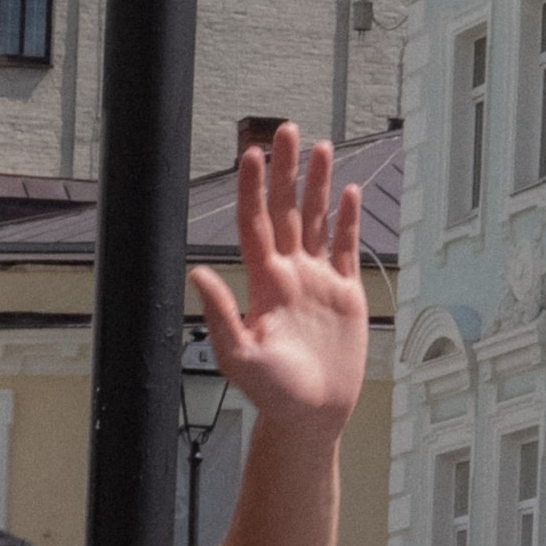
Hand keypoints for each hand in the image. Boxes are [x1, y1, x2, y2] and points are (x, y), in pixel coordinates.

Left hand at [189, 122, 367, 434]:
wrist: (311, 416)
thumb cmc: (273, 395)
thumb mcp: (239, 357)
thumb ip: (219, 315)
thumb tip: (197, 274)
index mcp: (263, 283)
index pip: (255, 223)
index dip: (253, 188)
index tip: (251, 153)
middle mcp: (288, 274)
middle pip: (285, 210)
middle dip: (286, 170)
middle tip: (286, 129)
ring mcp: (316, 281)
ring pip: (315, 220)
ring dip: (317, 184)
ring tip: (321, 147)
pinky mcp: (343, 294)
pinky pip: (344, 247)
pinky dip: (347, 219)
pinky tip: (349, 193)